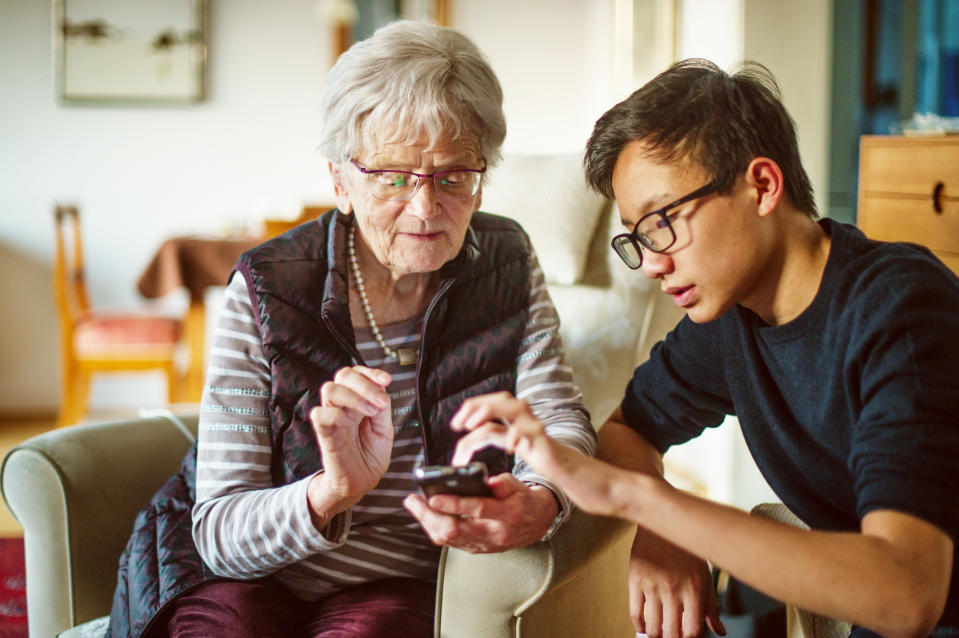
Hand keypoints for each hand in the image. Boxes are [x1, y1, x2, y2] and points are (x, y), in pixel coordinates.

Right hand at [307, 366, 393, 527]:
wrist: (360, 482)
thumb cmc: (370, 457)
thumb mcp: (385, 429)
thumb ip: (382, 408)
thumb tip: (381, 390)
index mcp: (358, 401)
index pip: (357, 374)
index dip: (371, 372)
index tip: (386, 380)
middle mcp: (344, 405)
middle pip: (343, 374)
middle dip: (364, 383)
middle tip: (380, 403)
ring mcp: (332, 417)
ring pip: (330, 389)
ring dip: (354, 397)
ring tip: (371, 413)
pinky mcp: (323, 432)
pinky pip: (320, 414)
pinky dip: (336, 414)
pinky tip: (349, 424)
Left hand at [403, 473, 558, 552]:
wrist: (537, 524)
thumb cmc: (524, 500)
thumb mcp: (519, 487)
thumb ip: (505, 483)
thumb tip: (491, 481)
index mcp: (506, 514)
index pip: (477, 510)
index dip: (454, 504)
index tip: (434, 497)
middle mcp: (493, 533)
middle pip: (454, 530)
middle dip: (429, 516)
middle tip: (413, 500)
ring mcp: (484, 544)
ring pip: (448, 539)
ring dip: (427, 522)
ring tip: (414, 505)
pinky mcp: (477, 549)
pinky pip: (451, 542)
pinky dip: (435, 528)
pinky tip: (426, 516)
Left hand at [449, 391, 567, 475]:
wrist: (556, 460)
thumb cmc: (529, 447)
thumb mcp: (502, 439)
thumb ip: (485, 434)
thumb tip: (460, 446)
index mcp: (508, 410)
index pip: (485, 401)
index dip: (467, 410)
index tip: (454, 425)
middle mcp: (519, 411)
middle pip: (497, 400)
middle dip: (475, 409)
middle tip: (460, 426)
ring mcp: (530, 420)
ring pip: (509, 408)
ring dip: (488, 414)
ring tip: (473, 428)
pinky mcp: (540, 433)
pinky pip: (526, 429)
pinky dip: (514, 436)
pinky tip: (508, 448)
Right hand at [629, 526, 724, 637]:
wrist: (663, 519)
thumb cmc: (687, 548)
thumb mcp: (704, 575)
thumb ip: (710, 605)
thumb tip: (719, 631)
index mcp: (694, 590)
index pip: (692, 631)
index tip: (686, 635)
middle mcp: (673, 590)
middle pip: (671, 633)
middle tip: (671, 635)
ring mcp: (653, 586)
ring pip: (652, 627)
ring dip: (655, 635)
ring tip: (658, 632)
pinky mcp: (636, 580)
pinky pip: (635, 612)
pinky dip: (638, 625)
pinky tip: (643, 626)